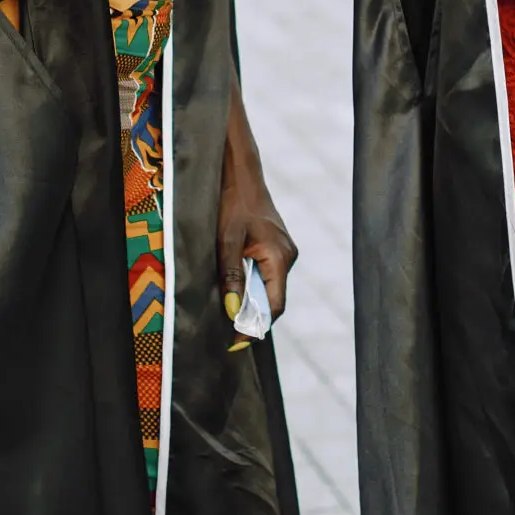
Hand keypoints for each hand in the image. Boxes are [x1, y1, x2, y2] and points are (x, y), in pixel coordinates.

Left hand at [218, 98, 295, 341]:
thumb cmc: (232, 202)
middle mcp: (288, 256)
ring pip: (268, 288)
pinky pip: (266, 275)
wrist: (240, 172)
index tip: (236, 342)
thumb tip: (232, 313)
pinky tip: (233, 291)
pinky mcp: (275, 247)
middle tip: (227, 334)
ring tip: (227, 316)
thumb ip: (231, 276)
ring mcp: (283, 251)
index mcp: (280, 257)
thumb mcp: (226, 240)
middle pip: (272, 299)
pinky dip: (251, 287)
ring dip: (250, 302)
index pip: (274, 305)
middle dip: (251, 318)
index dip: (255, 326)